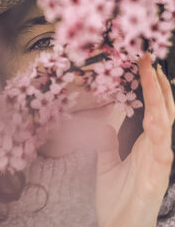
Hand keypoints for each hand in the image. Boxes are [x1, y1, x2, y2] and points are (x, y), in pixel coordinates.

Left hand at [96, 53, 174, 226]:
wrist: (120, 226)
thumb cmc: (117, 196)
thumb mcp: (107, 162)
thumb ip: (107, 142)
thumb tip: (104, 124)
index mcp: (145, 143)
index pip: (152, 108)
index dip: (150, 87)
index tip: (144, 66)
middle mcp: (155, 147)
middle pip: (162, 109)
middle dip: (157, 84)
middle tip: (148, 60)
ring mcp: (158, 159)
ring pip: (165, 123)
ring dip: (160, 99)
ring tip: (154, 75)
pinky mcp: (157, 174)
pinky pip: (161, 150)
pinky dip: (159, 133)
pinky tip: (155, 119)